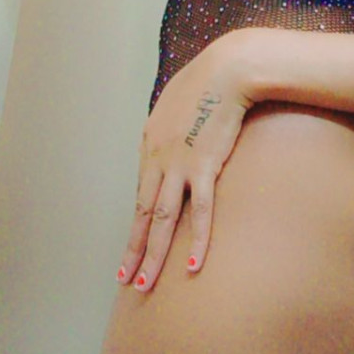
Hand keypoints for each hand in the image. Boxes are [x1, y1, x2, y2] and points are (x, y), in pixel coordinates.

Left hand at [116, 32, 253, 291]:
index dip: (137, 223)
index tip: (132, 246)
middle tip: (126, 279)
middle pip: (144, 213)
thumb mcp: (176, 101)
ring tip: (144, 284)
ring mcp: (179, 165)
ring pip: (162, 219)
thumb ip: (171, 124)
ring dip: (152, 254)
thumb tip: (174, 134)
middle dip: (134, 249)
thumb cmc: (207, 80)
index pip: (142, 193)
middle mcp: (158, 158)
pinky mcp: (205, 166)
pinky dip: (196, 240)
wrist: (227, 69)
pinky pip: (199, 211)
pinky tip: (191, 265)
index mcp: (150, 143)